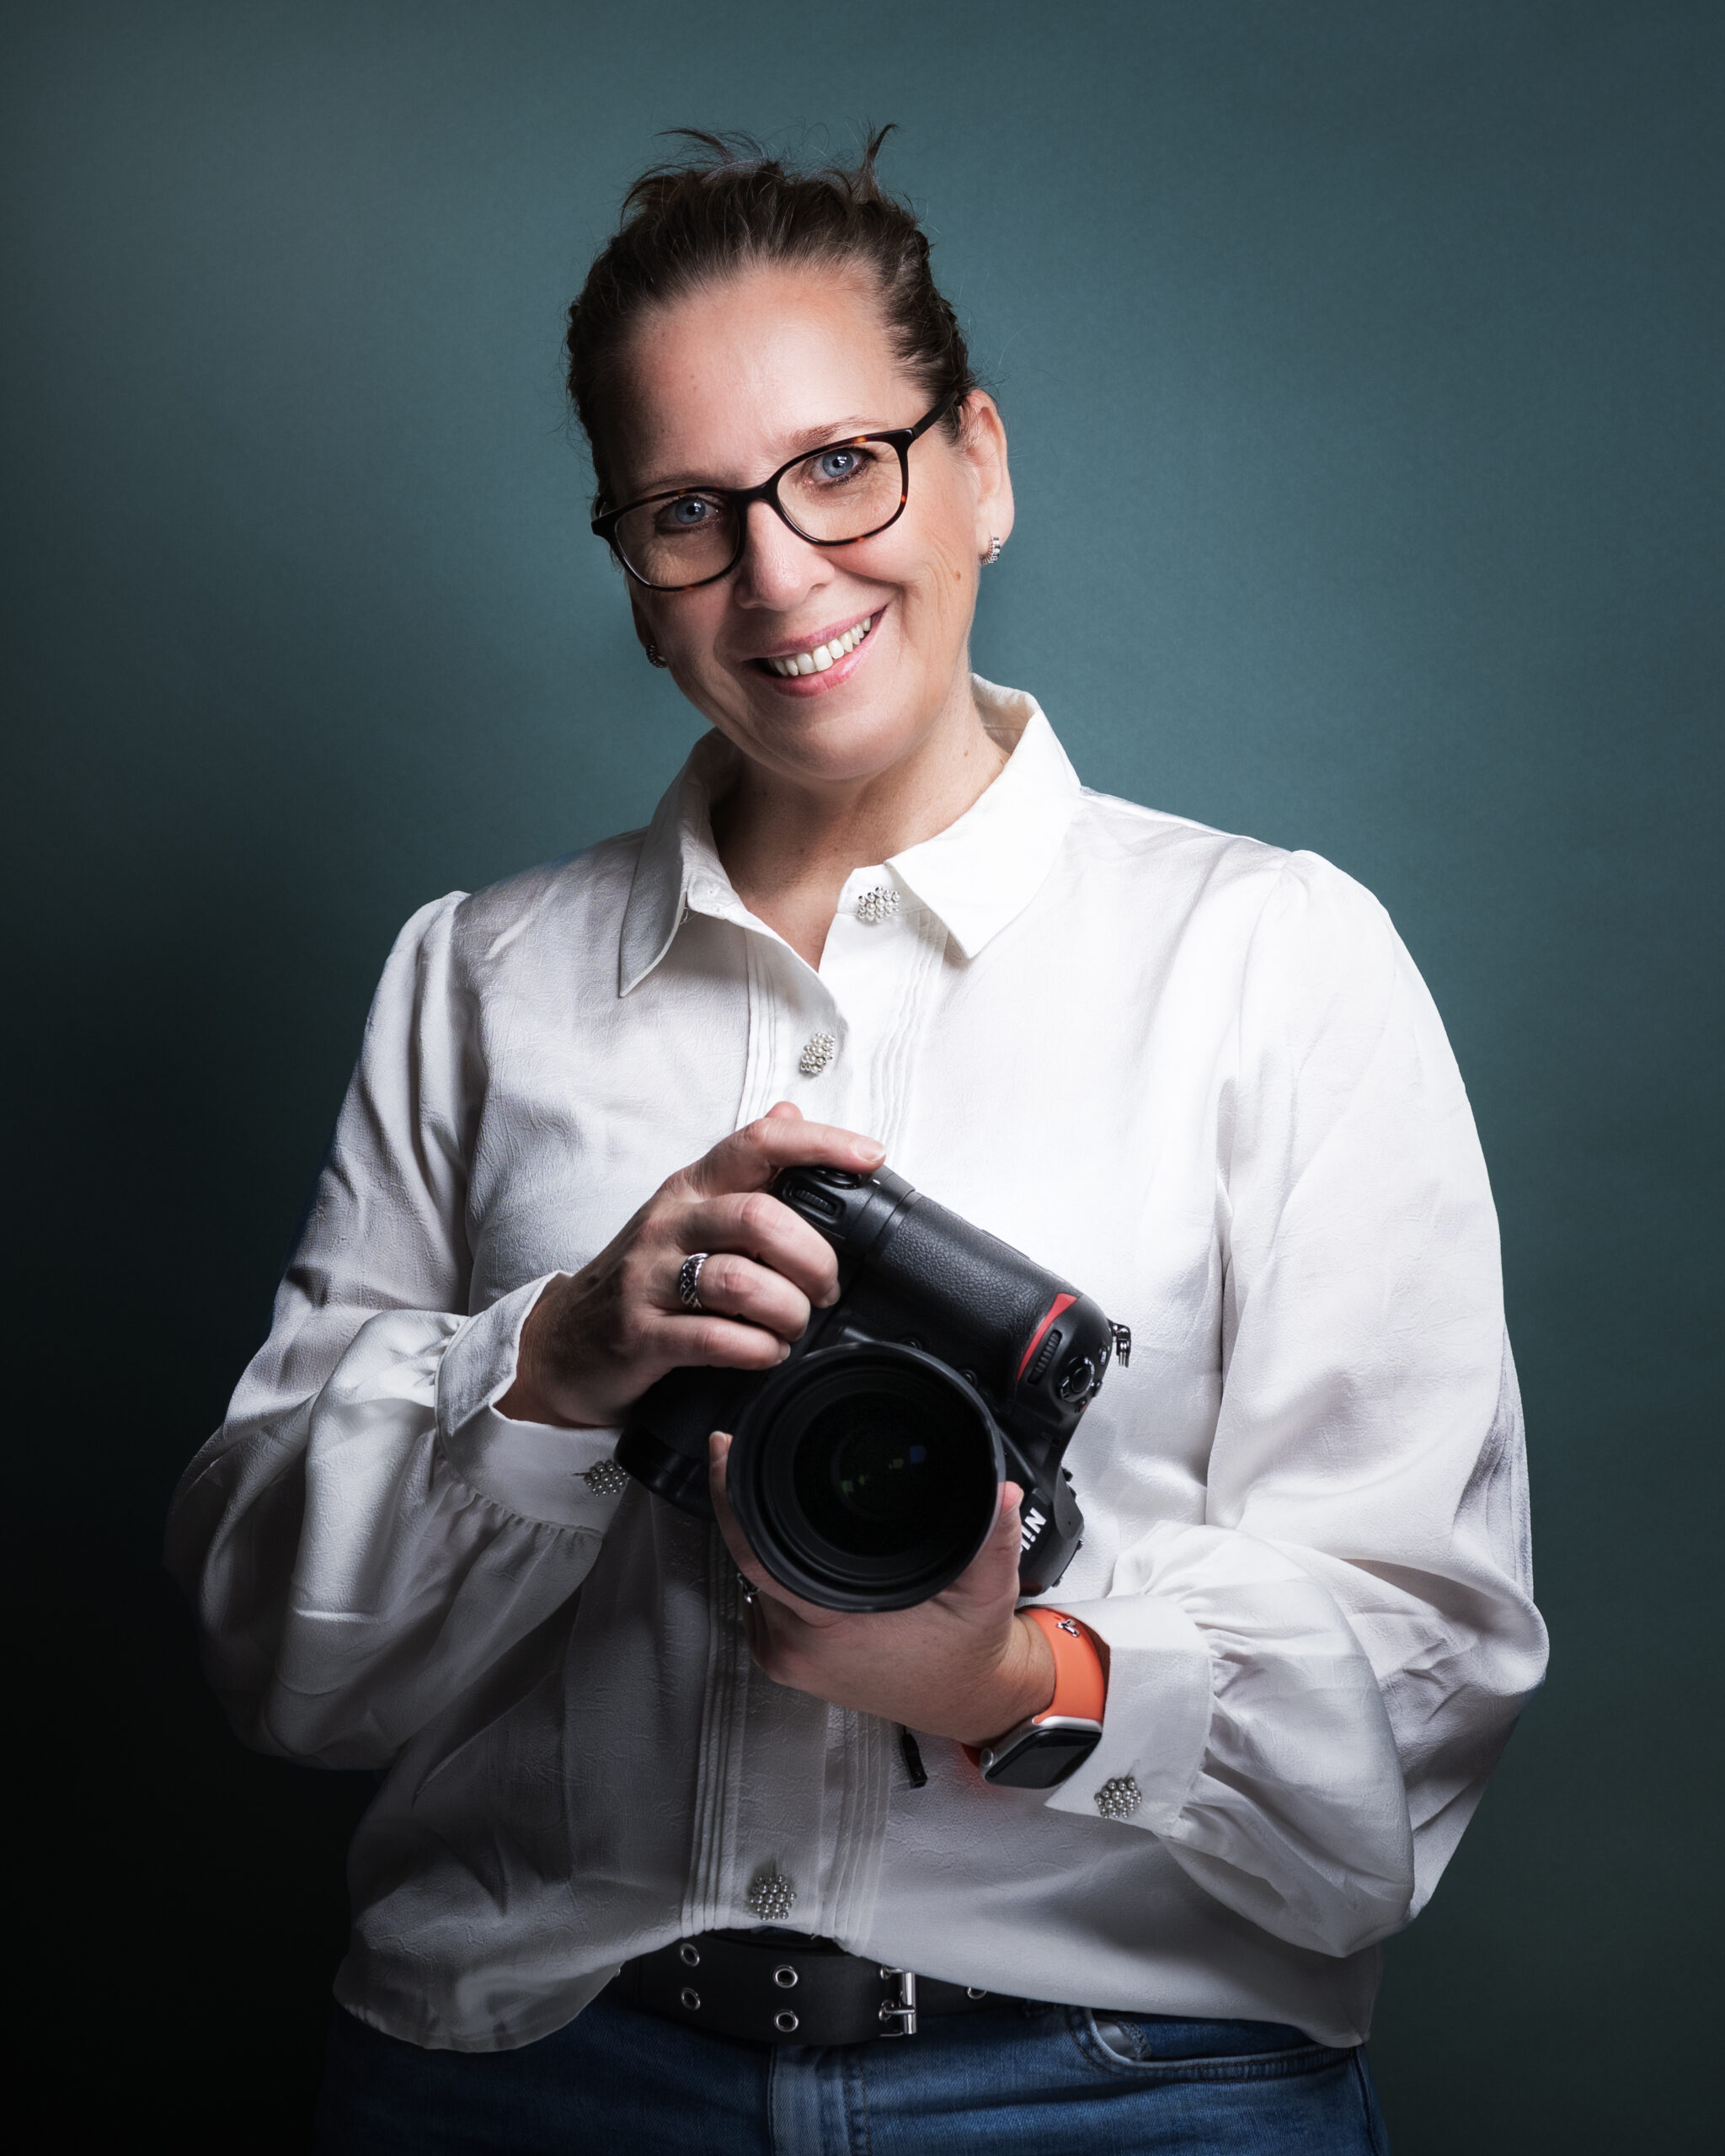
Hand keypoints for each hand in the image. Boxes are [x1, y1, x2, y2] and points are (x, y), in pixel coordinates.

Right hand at [498, 1103, 884, 1427]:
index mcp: (691, 1188)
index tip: (871, 1158)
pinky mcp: (639, 1333)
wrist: (561, 1344)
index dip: (821, 1144)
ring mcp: (648, 1278)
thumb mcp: (687, 1214)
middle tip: (826, 1288)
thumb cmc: (640, 1277)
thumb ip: (742, 1172)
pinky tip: (766, 1353)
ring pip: (741, 1280)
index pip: (758, 1143)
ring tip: (794, 1327)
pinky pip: (713, 1337)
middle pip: (760, 1216)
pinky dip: (756, 1349)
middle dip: (813, 1258)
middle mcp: (669, 1223)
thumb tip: (790, 1114)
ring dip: (788, 1311)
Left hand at [709, 1432, 1057, 1745]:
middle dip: (751, 1506)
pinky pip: (762, 1604)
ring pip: (753, 1580)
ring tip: (789, 1507)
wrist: (968, 1700)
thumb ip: (992, 1537)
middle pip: (747, 1557)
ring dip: (766, 1542)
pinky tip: (797, 1555)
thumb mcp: (987, 1589)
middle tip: (758, 1458)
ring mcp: (789, 1659)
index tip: (725, 1449)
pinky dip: (774, 1574)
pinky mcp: (788, 1664)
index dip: (732, 1494)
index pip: (755, 1550)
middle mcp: (799, 1647)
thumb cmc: (968, 1652)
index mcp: (834, 1624)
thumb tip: (1000, 1489)